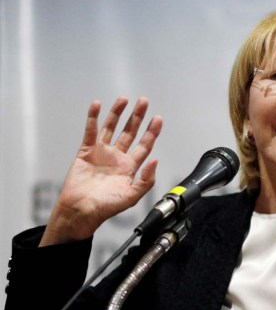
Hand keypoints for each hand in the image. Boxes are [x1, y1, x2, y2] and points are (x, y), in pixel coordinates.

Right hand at [40, 97, 162, 245]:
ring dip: (117, 113)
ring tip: (124, 99)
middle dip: (138, 117)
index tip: (158, 118)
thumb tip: (156, 160)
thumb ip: (147, 179)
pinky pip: (90, 131)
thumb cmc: (107, 206)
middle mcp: (117, 157)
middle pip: (130, 132)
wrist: (82, 210)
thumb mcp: (133, 195)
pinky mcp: (86, 151)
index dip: (152, 132)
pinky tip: (97, 105)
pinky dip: (93, 117)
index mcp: (130, 167)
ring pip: (111, 128)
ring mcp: (102, 152)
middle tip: (144, 101)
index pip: (144, 145)